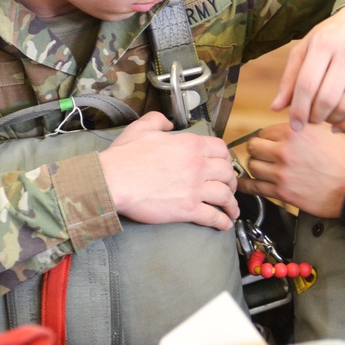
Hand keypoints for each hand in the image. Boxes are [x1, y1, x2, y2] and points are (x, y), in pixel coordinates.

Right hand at [99, 112, 237, 229]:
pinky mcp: (187, 209)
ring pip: (225, 195)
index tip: (224, 164)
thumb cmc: (124, 156)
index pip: (220, 149)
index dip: (225, 158)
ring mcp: (194, 188)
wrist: (113, 180)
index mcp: (189, 145)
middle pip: (227, 173)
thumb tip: (168, 123)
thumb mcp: (142, 128)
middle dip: (231, 181)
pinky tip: (224, 224)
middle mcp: (197, 165)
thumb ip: (158, 120)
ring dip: (232, 204)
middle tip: (229, 187)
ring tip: (232, 210)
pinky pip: (213, 216)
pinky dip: (222, 221)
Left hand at [237, 122, 344, 217]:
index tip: (270, 142)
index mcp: (294, 132)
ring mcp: (282, 173)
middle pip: (254, 146)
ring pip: (252, 165)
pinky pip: (254, 187)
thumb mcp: (324, 129)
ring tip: (263, 168)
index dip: (268, 137)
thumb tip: (287, 124)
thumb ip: (301, 125)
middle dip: (258, 150)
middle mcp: (285, 150)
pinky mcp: (282, 192)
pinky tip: (244, 183)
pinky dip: (247, 184)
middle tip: (264, 154)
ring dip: (256, 166)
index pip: (265, 131)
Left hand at [270, 5, 344, 131]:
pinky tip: (338, 125)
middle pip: (327, 98)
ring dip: (330, 120)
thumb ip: (290, 78)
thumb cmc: (330, 38)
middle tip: (309, 120)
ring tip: (323, 117)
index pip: (307, 84)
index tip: (294, 124)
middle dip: (314, 116)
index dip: (298, 109)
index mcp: (323, 44)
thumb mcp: (305, 48)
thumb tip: (276, 107)